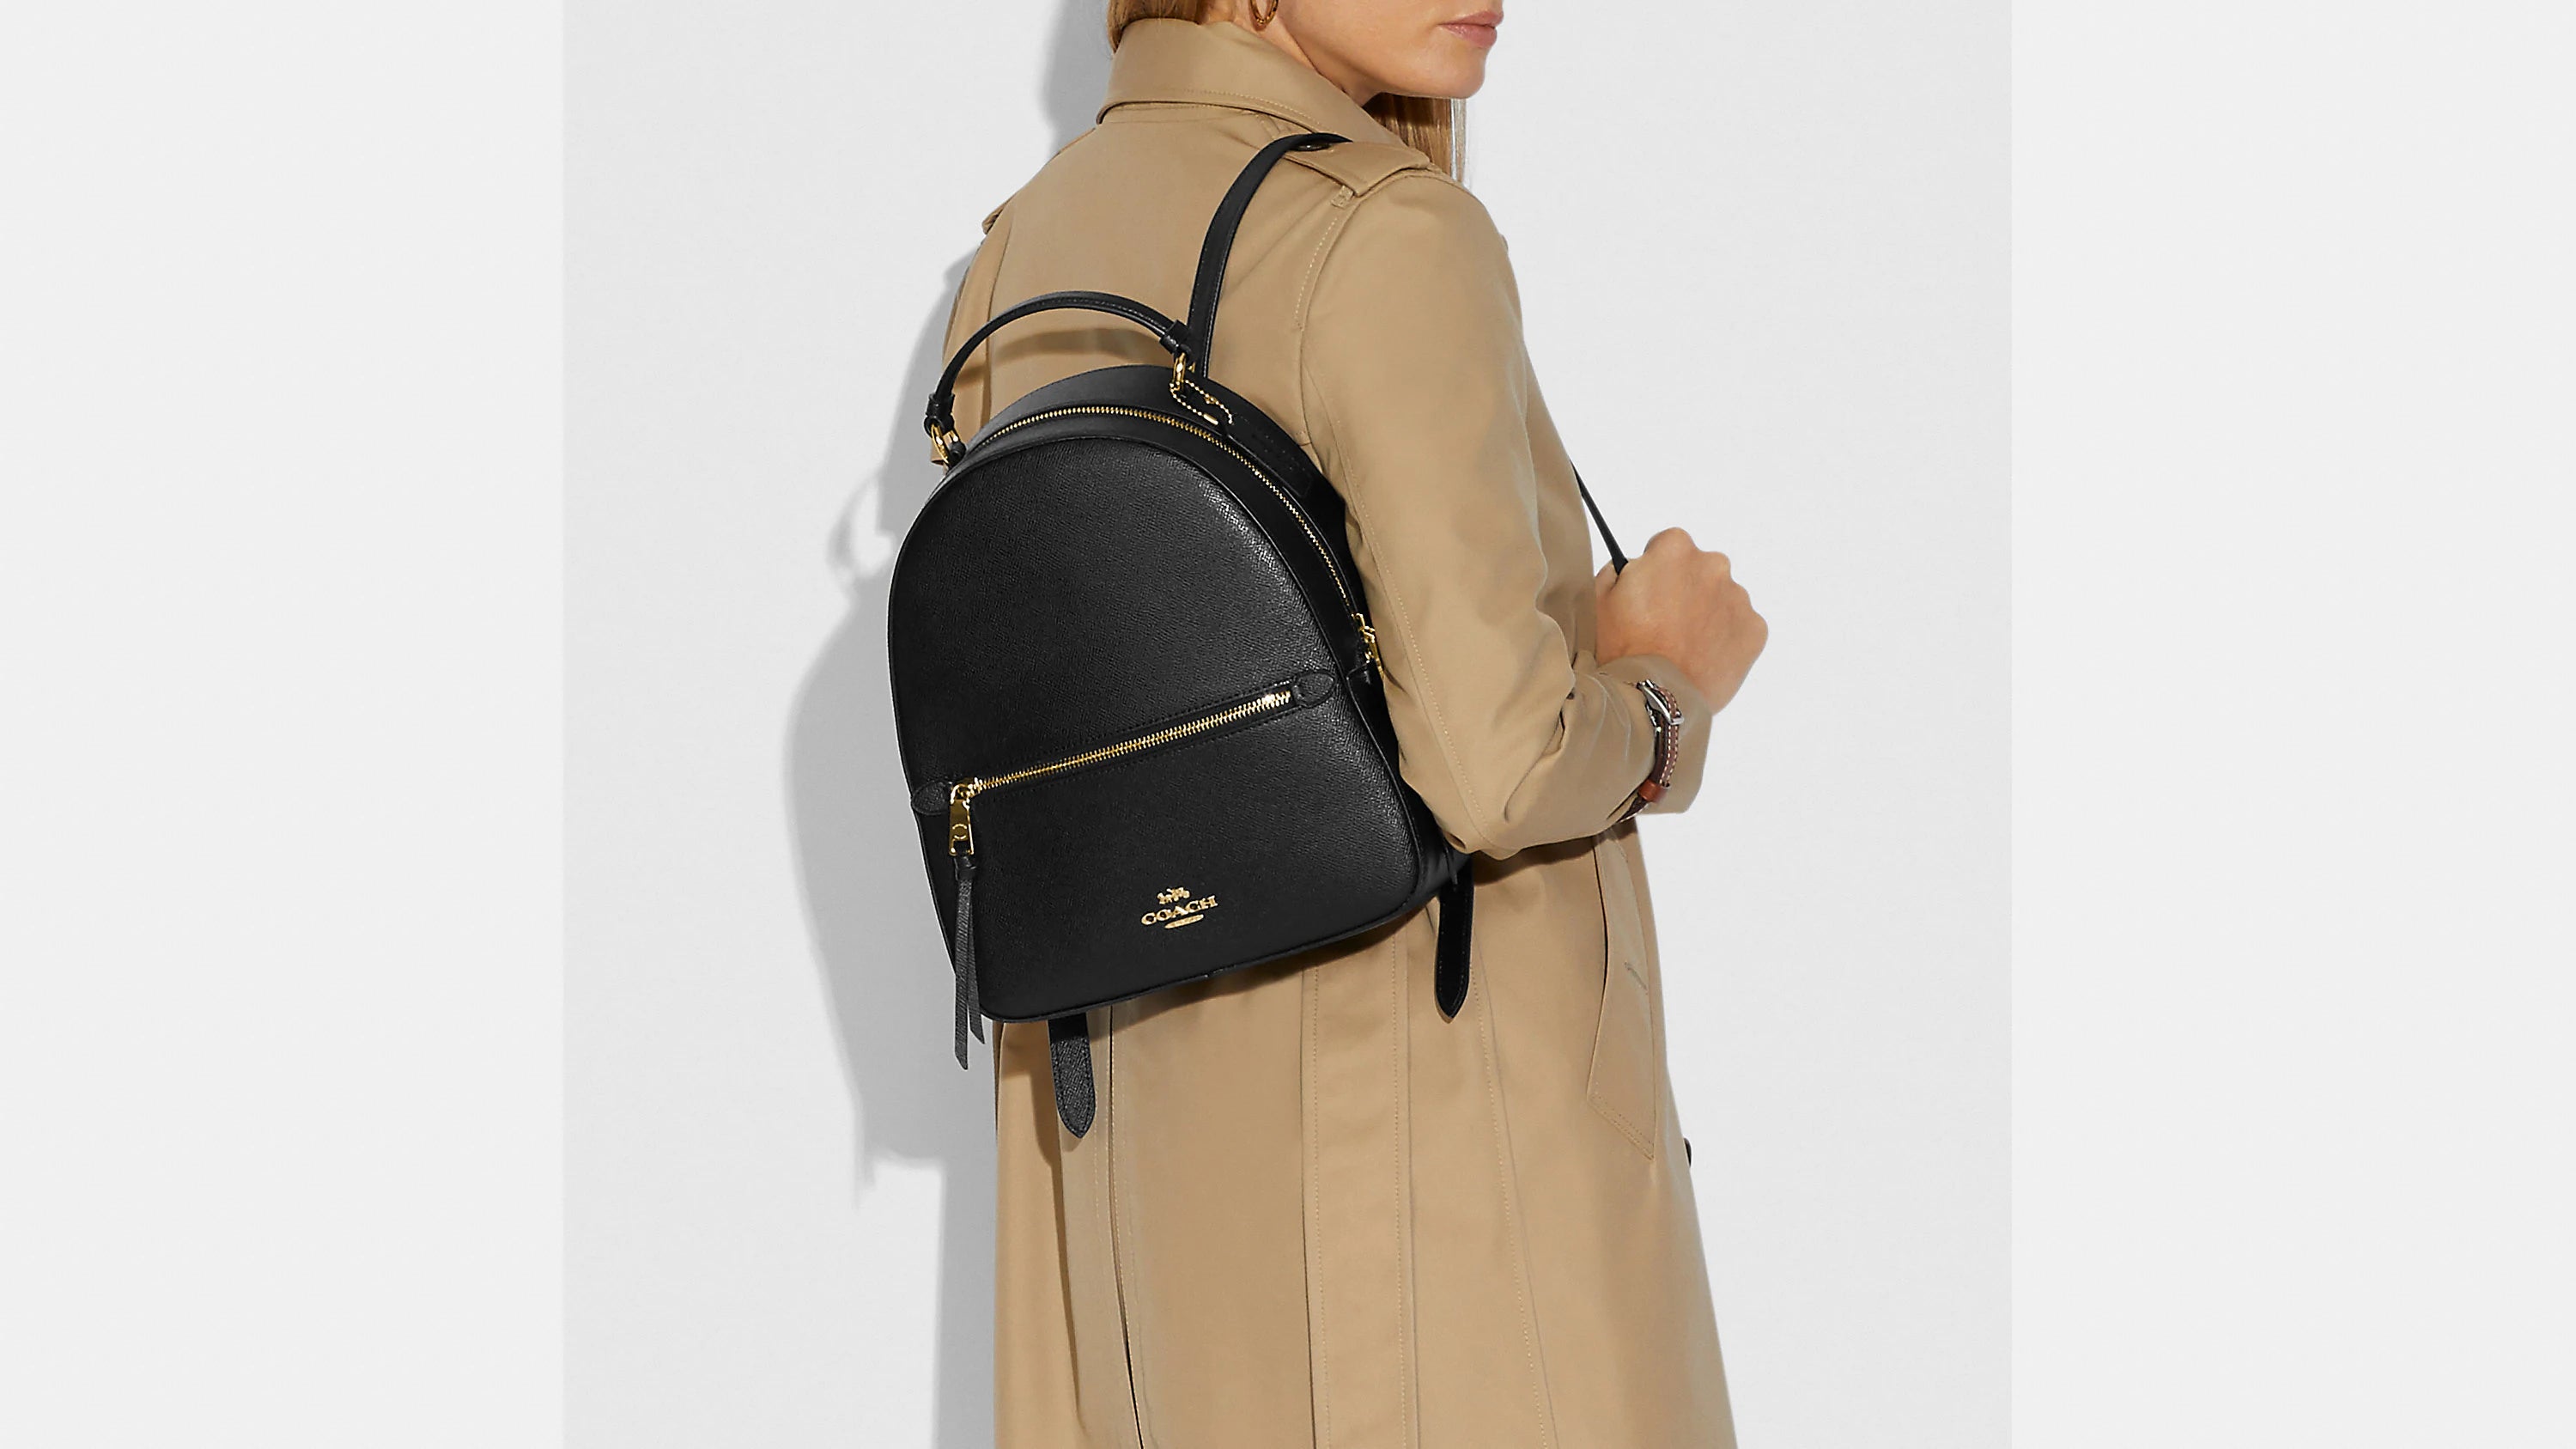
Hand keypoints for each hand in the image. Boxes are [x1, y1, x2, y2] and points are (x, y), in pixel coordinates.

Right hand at [1593, 526, 1766, 712]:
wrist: (1653, 697)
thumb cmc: (1622, 648)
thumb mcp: (1600, 597)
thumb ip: (1621, 570)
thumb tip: (1636, 567)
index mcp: (1675, 549)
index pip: (1669, 545)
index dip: (1656, 571)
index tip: (1649, 595)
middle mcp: (1713, 565)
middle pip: (1700, 570)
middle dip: (1686, 590)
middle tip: (1665, 624)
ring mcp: (1738, 598)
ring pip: (1722, 599)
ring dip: (1707, 614)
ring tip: (1683, 646)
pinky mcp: (1755, 630)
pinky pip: (1740, 627)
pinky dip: (1726, 639)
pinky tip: (1702, 658)